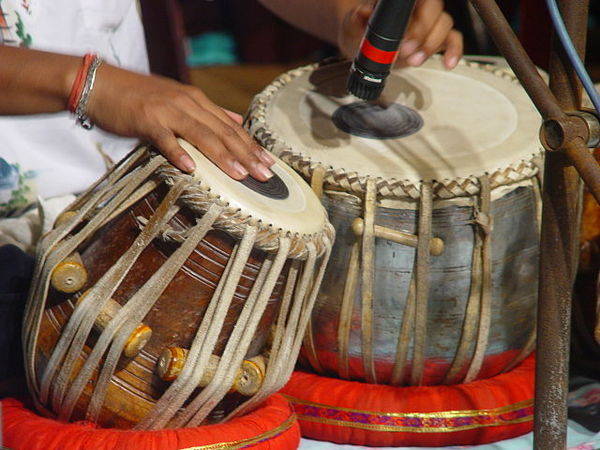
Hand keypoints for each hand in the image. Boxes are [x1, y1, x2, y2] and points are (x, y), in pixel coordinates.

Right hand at [85, 65, 274, 179]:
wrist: (101, 84)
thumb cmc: (140, 97)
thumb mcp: (179, 100)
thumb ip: (208, 113)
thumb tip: (235, 119)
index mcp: (197, 101)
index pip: (231, 127)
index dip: (251, 146)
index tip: (269, 163)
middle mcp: (188, 104)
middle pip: (223, 132)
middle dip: (247, 155)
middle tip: (265, 175)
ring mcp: (168, 111)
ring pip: (202, 135)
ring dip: (223, 156)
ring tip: (240, 175)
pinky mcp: (147, 120)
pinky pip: (166, 139)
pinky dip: (179, 153)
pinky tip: (191, 169)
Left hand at [338, 0, 462, 69]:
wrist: (361, 47)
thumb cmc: (359, 30)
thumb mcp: (353, 24)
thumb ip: (358, 17)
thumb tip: (365, 12)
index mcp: (400, 2)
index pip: (419, 0)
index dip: (417, 16)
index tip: (403, 36)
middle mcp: (418, 8)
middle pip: (435, 10)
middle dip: (422, 33)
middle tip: (405, 51)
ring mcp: (428, 23)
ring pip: (444, 25)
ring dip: (431, 45)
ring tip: (413, 61)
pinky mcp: (433, 40)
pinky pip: (453, 40)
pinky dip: (454, 51)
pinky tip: (448, 63)